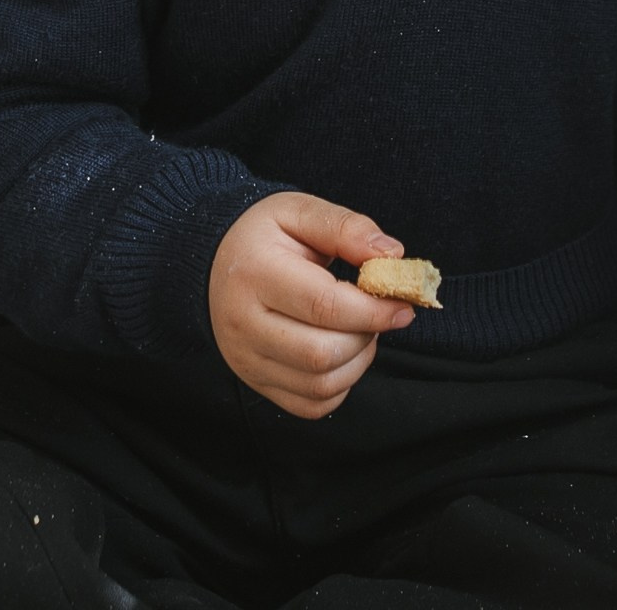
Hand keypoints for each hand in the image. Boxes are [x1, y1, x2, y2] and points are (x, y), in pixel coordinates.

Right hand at [208, 193, 417, 418]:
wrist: (212, 263)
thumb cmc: (263, 234)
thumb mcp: (299, 210)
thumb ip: (346, 228)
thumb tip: (393, 255)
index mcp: (254, 274)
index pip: (323, 305)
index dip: (372, 309)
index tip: (403, 304)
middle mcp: (244, 325)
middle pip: (321, 353)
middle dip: (366, 336)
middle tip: (379, 312)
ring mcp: (246, 361)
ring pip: (319, 384)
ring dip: (358, 362)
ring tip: (362, 329)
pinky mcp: (255, 384)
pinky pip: (310, 405)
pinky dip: (341, 385)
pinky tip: (344, 352)